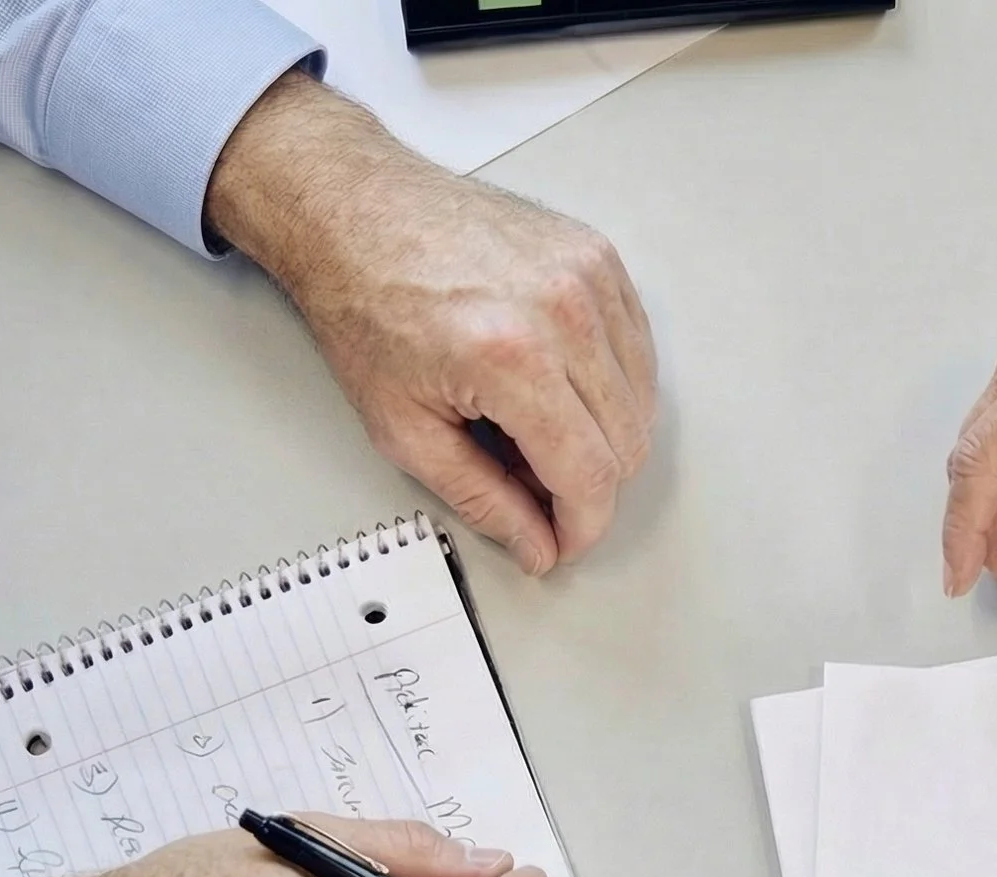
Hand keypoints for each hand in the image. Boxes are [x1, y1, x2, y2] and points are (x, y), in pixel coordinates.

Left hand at [208, 73, 656, 575]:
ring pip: (643, 401)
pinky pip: (638, 350)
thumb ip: (482, 499)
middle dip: (589, 486)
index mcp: (512, 358)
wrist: (353, 212)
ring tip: (536, 427)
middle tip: (534, 483)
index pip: (591, 475)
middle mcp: (563, 310)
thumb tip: (535, 544)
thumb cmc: (365, 304)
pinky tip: (558, 384)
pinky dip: (610, 385)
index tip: (564, 542)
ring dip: (602, 436)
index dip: (583, 528)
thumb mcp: (404, 429)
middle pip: (628, 443)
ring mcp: (589, 275)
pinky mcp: (598, 256)